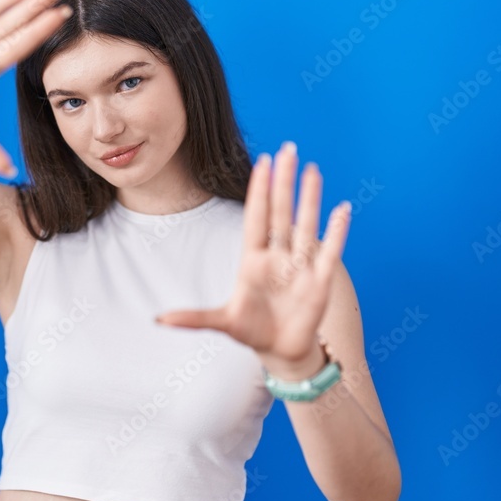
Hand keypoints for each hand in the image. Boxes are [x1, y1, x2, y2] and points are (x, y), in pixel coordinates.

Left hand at [154, 141, 351, 378]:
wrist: (280, 350)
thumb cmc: (251, 330)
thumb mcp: (222, 322)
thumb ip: (192, 319)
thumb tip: (158, 320)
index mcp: (252, 260)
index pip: (256, 217)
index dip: (259, 191)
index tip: (263, 162)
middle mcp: (277, 257)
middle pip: (281, 212)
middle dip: (284, 182)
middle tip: (289, 149)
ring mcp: (300, 267)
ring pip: (305, 225)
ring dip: (310, 199)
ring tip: (313, 170)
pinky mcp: (320, 282)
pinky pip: (330, 252)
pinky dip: (337, 232)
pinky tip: (342, 209)